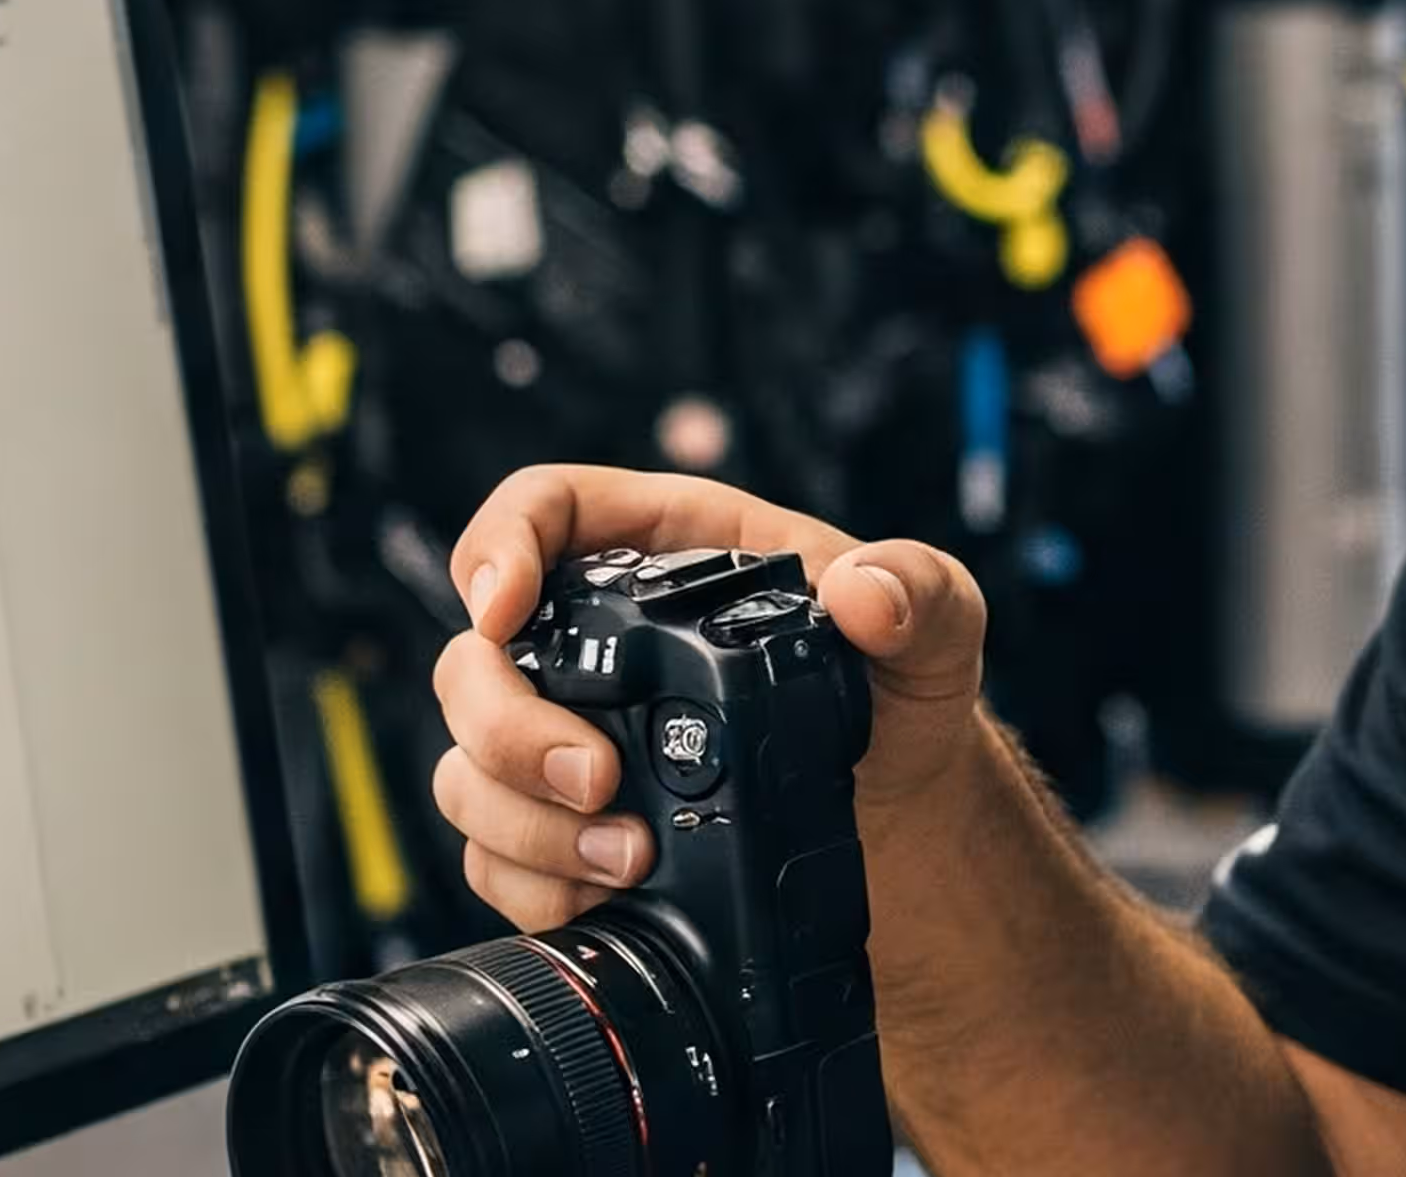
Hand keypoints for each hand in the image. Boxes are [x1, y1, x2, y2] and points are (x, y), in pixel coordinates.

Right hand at [434, 464, 987, 937]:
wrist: (898, 816)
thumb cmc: (901, 695)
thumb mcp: (937, 627)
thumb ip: (919, 591)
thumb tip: (863, 593)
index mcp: (669, 555)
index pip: (543, 511)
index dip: (497, 546)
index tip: (501, 608)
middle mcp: (601, 643)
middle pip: (474, 658)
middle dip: (507, 726)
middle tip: (594, 779)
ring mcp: (574, 737)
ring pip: (467, 766)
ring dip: (524, 821)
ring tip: (628, 856)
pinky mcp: (571, 825)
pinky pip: (496, 854)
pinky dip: (535, 882)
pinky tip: (608, 894)